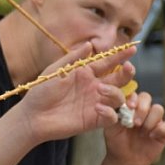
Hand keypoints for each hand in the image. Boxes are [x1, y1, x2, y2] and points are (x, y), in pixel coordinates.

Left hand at [18, 42, 136, 143]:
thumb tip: (89, 44)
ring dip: (115, 92)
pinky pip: (111, 117)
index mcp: (85, 73)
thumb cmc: (40, 92)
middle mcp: (94, 88)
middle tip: (128, 67)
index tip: (132, 48)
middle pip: (118, 80)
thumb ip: (73, 58)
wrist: (32, 116)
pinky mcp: (94, 120)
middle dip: (126, 73)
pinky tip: (98, 107)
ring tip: (100, 89)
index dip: (120, 56)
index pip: (107, 63)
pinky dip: (109, 112)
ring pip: (118, 97)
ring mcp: (95, 104)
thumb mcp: (55, 70)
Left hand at [103, 91, 164, 164]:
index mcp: (129, 105)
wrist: (124, 159)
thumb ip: (109, 116)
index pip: (133, 94)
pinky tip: (152, 136)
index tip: (129, 106)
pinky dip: (163, 128)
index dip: (133, 98)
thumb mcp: (110, 128)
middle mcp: (143, 109)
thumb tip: (100, 106)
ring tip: (142, 132)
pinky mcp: (164, 130)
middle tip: (135, 123)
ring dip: (150, 120)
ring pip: (159, 109)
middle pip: (147, 97)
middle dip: (142, 109)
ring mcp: (154, 119)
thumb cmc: (116, 141)